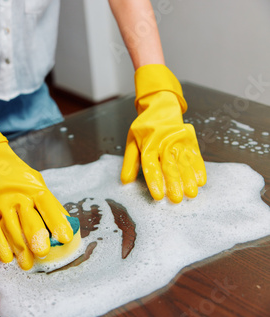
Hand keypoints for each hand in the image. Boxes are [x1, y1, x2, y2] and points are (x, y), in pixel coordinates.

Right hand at [0, 119, 73, 269]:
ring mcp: (1, 204)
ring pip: (10, 227)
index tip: (65, 238)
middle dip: (35, 235)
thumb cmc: (26, 188)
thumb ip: (54, 210)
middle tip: (43, 252)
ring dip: (19, 247)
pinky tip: (8, 258)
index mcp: (35, 189)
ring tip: (28, 264)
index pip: (48, 204)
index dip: (57, 221)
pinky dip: (0, 246)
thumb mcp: (42, 191)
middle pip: (27, 217)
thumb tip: (70, 229)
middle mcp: (17, 195)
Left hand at [121, 64, 206, 202]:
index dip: (154, 181)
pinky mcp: (190, 139)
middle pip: (169, 165)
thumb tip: (125, 181)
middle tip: (176, 199)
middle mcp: (164, 141)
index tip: (158, 196)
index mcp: (148, 143)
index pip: (150, 165)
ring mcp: (178, 140)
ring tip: (191, 194)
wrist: (161, 107)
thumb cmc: (144, 129)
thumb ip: (130, 162)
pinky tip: (201, 180)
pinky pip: (195, 155)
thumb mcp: (132, 142)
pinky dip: (199, 168)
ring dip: (188, 179)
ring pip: (184, 162)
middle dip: (173, 184)